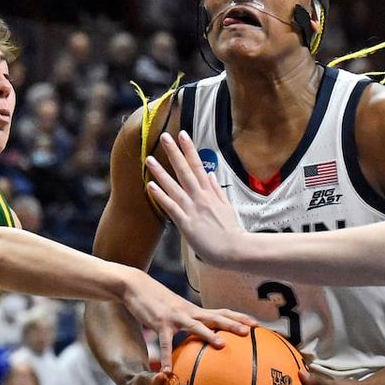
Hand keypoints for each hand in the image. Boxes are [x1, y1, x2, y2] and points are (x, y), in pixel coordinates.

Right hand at [122, 271, 254, 369]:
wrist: (136, 286)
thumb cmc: (157, 300)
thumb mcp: (176, 310)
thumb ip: (187, 321)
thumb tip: (198, 335)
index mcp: (195, 310)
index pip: (222, 311)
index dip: (239, 317)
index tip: (257, 324)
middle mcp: (189, 312)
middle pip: (217, 316)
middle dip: (234, 323)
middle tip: (250, 331)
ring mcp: (175, 317)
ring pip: (196, 326)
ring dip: (210, 335)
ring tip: (223, 346)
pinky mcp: (160, 323)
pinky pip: (165, 343)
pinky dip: (167, 357)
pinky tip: (167, 371)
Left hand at [144, 131, 248, 266]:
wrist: (235, 249)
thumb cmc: (231, 231)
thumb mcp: (227, 206)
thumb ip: (216, 190)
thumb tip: (211, 174)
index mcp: (210, 193)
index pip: (198, 166)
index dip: (189, 149)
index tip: (183, 135)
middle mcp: (200, 197)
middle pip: (185, 171)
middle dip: (174, 153)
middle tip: (164, 136)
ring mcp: (193, 209)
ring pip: (174, 186)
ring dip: (161, 172)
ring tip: (149, 158)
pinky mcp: (186, 223)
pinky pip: (171, 207)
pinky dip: (161, 196)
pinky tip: (151, 186)